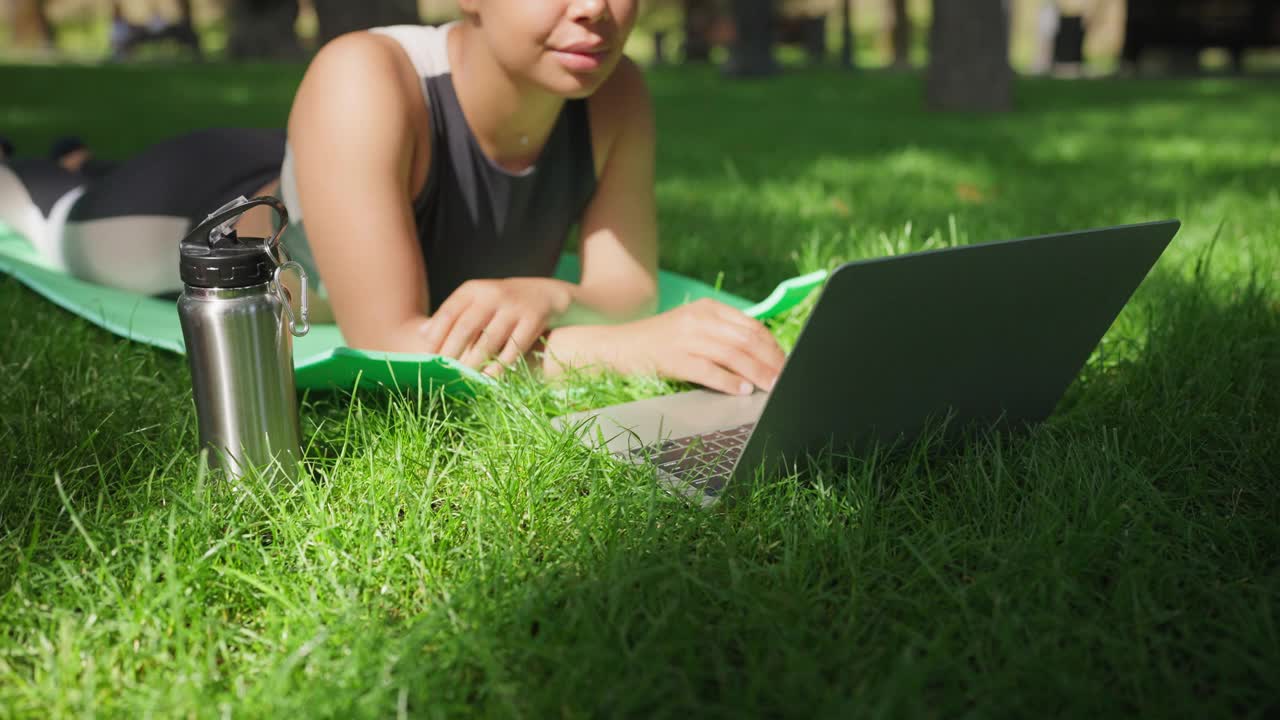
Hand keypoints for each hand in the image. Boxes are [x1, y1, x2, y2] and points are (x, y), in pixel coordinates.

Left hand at [419, 278, 570, 374]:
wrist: (547, 293)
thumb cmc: (504, 303)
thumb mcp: (478, 301)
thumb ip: (453, 314)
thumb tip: (422, 334)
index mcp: (474, 289)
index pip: (449, 313)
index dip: (437, 336)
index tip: (429, 357)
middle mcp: (492, 294)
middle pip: (466, 327)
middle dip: (453, 352)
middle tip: (444, 372)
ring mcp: (514, 306)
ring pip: (490, 339)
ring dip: (476, 361)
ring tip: (465, 377)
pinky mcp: (534, 319)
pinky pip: (515, 346)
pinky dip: (502, 364)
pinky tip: (491, 377)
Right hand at [606, 299, 785, 394]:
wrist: (618, 346)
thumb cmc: (658, 341)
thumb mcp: (692, 326)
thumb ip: (722, 334)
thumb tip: (759, 356)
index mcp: (708, 309)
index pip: (751, 326)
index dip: (772, 345)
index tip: (785, 361)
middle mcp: (699, 320)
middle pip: (746, 340)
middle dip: (770, 361)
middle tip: (785, 377)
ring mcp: (686, 339)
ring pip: (733, 355)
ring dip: (756, 373)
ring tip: (771, 386)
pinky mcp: (675, 359)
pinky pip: (709, 371)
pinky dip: (729, 381)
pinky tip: (742, 390)